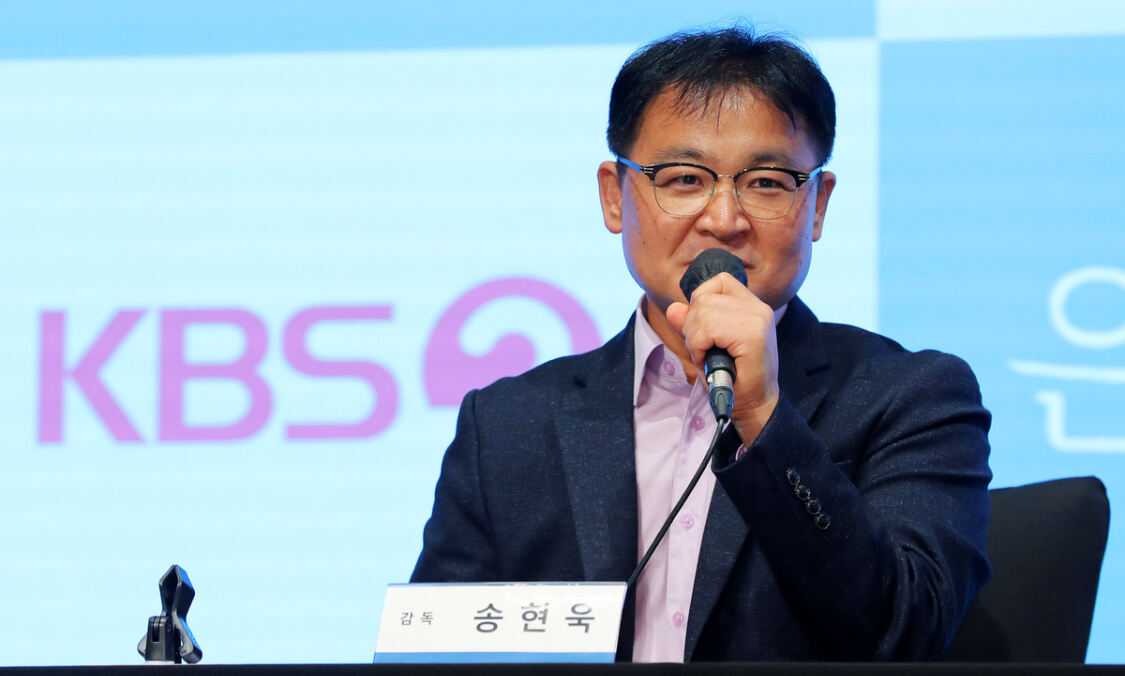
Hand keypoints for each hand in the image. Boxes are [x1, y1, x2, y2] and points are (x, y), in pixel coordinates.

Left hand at [665, 272, 779, 444]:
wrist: (755, 404)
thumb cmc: (733, 376)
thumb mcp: (708, 345)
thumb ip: (691, 324)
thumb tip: (673, 309)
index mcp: (752, 305)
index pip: (719, 281)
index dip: (700, 300)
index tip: (702, 327)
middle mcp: (758, 308)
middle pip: (703, 298)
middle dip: (691, 326)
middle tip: (702, 350)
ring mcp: (757, 319)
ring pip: (703, 313)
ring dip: (694, 339)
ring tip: (706, 356)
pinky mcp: (753, 335)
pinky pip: (708, 330)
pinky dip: (699, 347)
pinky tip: (708, 361)